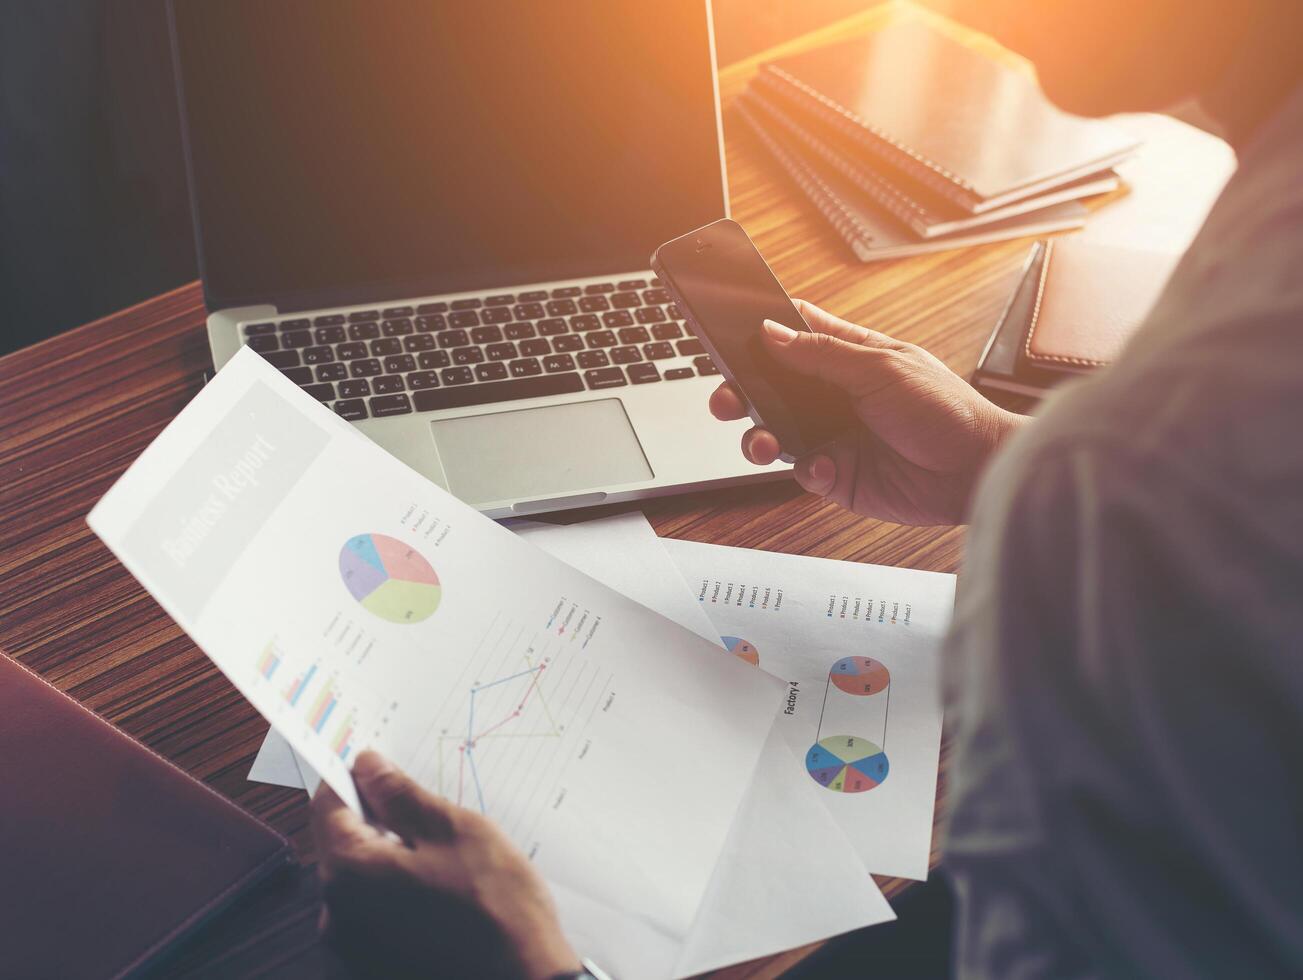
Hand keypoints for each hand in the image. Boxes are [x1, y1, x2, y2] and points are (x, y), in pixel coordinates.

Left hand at [311, 750, 578, 979]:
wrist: (524, 979)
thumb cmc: (495, 907)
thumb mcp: (454, 831)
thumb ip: (401, 796)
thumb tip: (367, 766)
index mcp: (348, 873)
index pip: (327, 806)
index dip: (353, 778)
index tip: (379, 764)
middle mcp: (336, 914)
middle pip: (341, 844)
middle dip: (376, 819)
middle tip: (426, 810)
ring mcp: (352, 947)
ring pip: (359, 879)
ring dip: (389, 857)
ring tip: (444, 855)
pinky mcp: (372, 964)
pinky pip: (373, 912)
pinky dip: (395, 892)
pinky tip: (440, 890)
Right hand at [709, 300, 1026, 524]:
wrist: (976, 470)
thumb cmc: (946, 409)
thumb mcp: (881, 369)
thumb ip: (822, 353)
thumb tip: (772, 332)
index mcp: (848, 357)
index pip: (795, 334)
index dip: (761, 331)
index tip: (728, 333)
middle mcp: (835, 396)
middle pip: (770, 389)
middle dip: (741, 394)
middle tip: (725, 400)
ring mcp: (834, 436)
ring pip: (775, 434)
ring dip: (760, 437)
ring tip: (763, 442)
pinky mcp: (839, 476)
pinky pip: (803, 473)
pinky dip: (807, 471)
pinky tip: (825, 467)